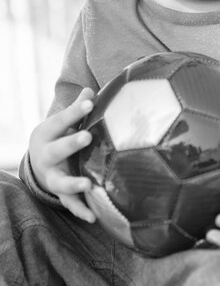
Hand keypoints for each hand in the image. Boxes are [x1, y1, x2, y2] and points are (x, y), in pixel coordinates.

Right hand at [29, 88, 96, 222]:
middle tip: (87, 136)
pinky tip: (93, 217)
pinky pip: (70, 203)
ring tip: (88, 184)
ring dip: (74, 183)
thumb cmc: (59, 135)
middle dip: (71, 143)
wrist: (38, 161)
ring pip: (60, 181)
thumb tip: (91, 90)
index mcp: (47, 133)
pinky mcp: (60, 192)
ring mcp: (52, 176)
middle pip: (58, 150)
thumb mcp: (63, 121)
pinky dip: (80, 210)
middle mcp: (46, 156)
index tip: (90, 102)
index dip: (75, 111)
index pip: (61, 121)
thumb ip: (78, 107)